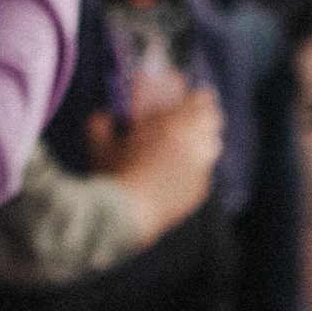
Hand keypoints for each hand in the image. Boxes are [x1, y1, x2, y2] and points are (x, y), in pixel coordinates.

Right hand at [86, 87, 219, 242]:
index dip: (199, 97)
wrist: (125, 216)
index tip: (197, 94)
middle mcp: (192, 145)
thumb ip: (100, 123)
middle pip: (213, 122)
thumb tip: (102, 115)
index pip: (199, 102)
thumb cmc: (112, 174)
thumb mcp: (98, 144)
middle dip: (207, 116)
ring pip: (213, 147)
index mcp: (171, 126)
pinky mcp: (197, 192)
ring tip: (192, 141)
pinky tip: (181, 172)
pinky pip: (203, 173)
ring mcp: (198, 170)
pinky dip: (196, 168)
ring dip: (205, 140)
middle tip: (198, 114)